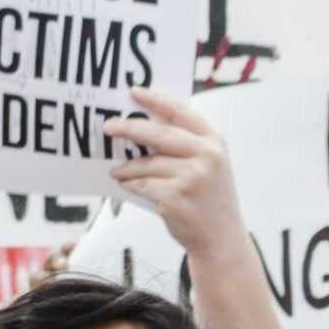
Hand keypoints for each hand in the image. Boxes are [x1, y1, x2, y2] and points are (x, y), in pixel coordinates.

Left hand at [102, 90, 244, 258]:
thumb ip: (186, 143)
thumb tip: (142, 125)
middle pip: (158, 133)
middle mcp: (207, 155)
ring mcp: (192, 177)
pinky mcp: (176, 198)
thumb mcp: (210, 163)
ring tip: (117, 171)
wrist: (221, 237)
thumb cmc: (209, 197)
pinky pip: (142, 185)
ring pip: (146, 163)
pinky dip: (131, 184)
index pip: (181, 112)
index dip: (155, 100)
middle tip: (108, 127)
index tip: (134, 92)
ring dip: (127, 168)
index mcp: (214, 141)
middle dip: (129, 128)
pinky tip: (126, 185)